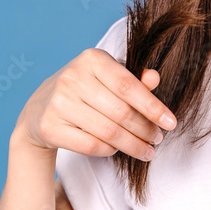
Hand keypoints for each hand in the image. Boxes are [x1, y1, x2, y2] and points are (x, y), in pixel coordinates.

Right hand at [12, 49, 176, 162]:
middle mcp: (72, 77)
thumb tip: (155, 78)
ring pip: (108, 131)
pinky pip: (91, 145)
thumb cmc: (84, 90)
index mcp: (91, 58)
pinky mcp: (49, 126)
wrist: (39, 108)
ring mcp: (58, 102)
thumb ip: (133, 80)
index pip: (129, 85)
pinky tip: (119, 149)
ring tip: (147, 150)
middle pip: (121, 112)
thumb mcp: (107, 78)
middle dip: (145, 129)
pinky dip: (110, 150)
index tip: (171, 123)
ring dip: (133, 144)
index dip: (153, 106)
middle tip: (158, 139)